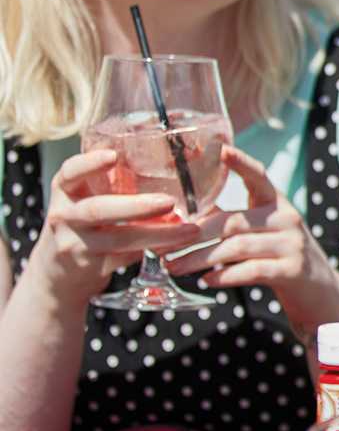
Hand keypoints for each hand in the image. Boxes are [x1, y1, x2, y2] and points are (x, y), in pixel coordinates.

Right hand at [36, 149, 198, 302]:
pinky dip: (158, 248)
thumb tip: (173, 157)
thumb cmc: (82, 222)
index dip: (90, 163)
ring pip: (120, 239)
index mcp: (65, 191)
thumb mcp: (85, 197)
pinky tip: (180, 244)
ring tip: (189, 229)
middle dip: (136, 207)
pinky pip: (130, 257)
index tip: (113, 156)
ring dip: (159, 234)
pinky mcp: (93, 267)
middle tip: (168, 202)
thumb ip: (113, 180)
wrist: (57, 274)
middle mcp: (66, 216)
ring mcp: (77, 244)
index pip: (70, 173)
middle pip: (98, 210)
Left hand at [165, 146, 338, 338]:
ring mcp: (292, 244)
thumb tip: (184, 217)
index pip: (259, 176)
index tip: (221, 150)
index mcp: (276, 203)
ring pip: (237, 247)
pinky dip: (225, 276)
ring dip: (200, 258)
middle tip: (164, 247)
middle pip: (233, 220)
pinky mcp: (293, 270)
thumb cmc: (280, 258)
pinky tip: (207, 281)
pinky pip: (252, 270)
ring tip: (175, 268)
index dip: (241, 163)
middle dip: (193, 235)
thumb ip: (231, 221)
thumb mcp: (262, 232)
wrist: (321, 293)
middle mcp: (286, 218)